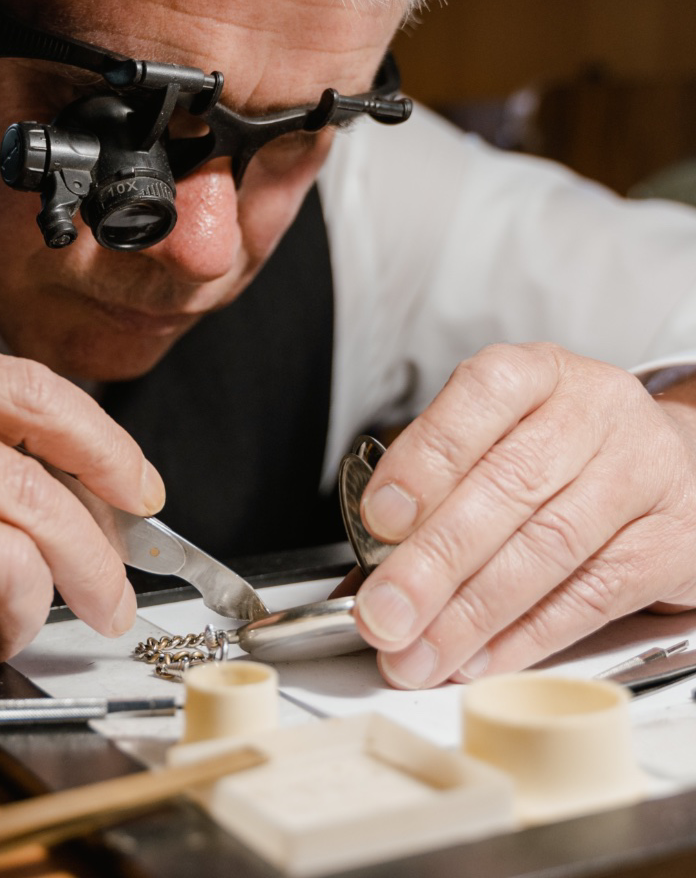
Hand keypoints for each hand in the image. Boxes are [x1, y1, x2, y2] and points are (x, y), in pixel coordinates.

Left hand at [350, 343, 695, 688]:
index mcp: (534, 372)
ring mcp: (641, 471)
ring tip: (420, 651)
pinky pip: (593, 595)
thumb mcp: (496, 441)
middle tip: (385, 612)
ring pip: (549, 547)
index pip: (479, 398)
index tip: (378, 519)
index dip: (425, 461)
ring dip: (472, 612)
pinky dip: (526, 635)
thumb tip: (365, 575)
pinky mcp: (673, 539)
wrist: (670, 464)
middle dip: (434, 560)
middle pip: (508, 486)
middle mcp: (593, 409)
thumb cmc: (562, 450)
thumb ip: (432, 495)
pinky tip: (480, 656)